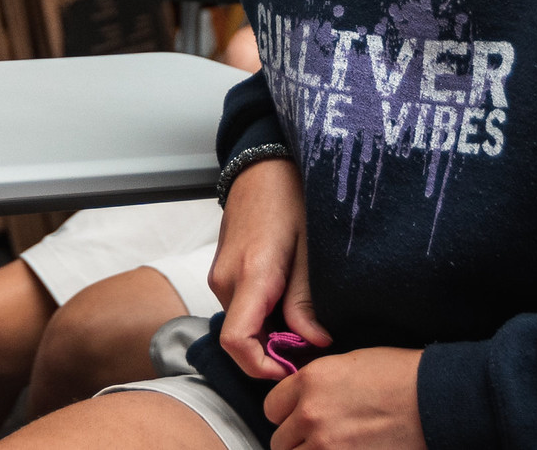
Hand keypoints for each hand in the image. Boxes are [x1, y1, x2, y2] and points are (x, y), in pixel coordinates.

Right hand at [209, 157, 330, 379]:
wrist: (262, 167)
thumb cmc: (290, 199)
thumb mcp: (310, 250)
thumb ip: (306, 300)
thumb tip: (316, 344)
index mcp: (251, 275)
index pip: (238, 342)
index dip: (262, 368)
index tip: (294, 369)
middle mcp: (226, 281)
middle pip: (242, 340)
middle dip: (276, 352)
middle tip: (316, 345)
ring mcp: (220, 277)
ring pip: (243, 326)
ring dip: (272, 334)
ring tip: (309, 319)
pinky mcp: (223, 274)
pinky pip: (242, 309)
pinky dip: (265, 318)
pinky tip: (292, 303)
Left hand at [264, 346, 424, 449]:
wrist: (434, 399)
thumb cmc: (399, 376)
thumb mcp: (346, 364)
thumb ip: (315, 383)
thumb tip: (299, 399)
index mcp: (310, 382)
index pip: (271, 408)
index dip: (284, 414)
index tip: (296, 417)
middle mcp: (311, 414)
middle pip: (280, 441)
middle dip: (295, 440)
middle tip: (317, 437)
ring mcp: (327, 445)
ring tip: (330, 446)